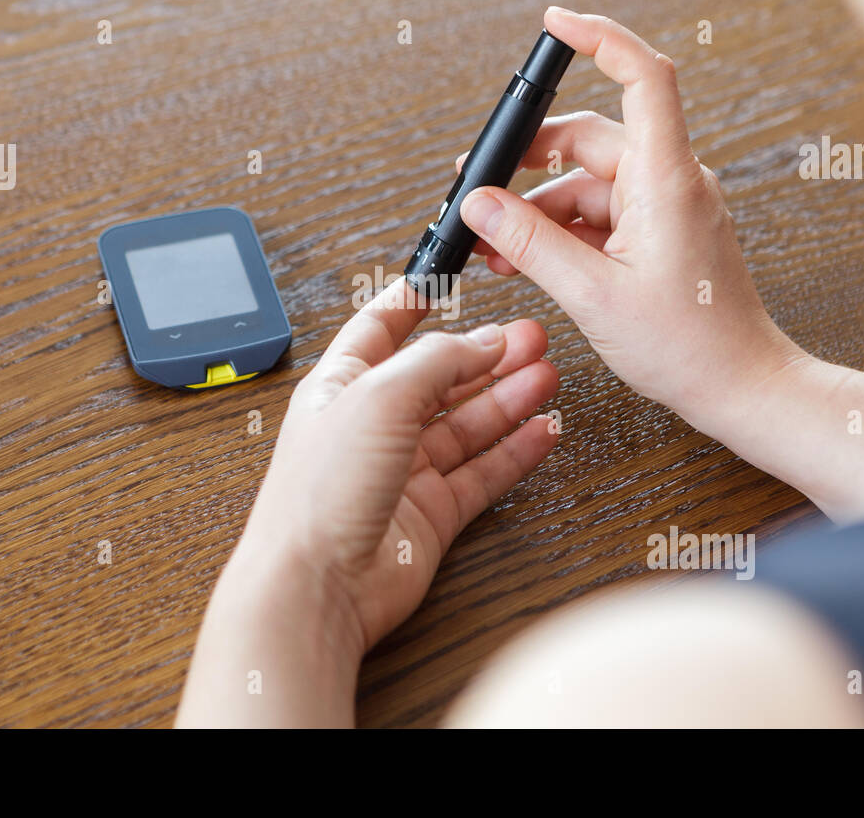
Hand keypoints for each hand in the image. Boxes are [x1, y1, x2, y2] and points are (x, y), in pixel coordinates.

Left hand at [247, 277, 557, 649]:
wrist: (317, 585)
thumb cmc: (318, 494)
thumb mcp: (379, 397)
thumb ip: (436, 362)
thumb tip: (481, 339)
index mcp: (342, 386)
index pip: (381, 329)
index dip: (414, 302)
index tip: (448, 278)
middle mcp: (373, 426)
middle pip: (439, 377)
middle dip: (485, 354)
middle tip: (531, 336)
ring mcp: (404, 471)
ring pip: (467, 424)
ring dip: (508, 397)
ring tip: (547, 374)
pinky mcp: (432, 514)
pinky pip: (483, 473)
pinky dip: (516, 451)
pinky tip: (542, 430)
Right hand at [458, 7, 802, 426]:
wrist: (740, 388)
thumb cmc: (689, 346)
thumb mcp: (592, 294)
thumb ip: (531, 244)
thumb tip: (481, 205)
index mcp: (666, 180)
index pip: (643, 77)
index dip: (600, 38)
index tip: (555, 23)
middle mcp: (669, 182)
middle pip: (590, 139)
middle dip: (529, 161)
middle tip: (479, 188)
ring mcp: (665, 208)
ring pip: (587, 183)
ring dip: (537, 209)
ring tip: (494, 247)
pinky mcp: (659, 234)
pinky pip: (599, 215)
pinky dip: (560, 231)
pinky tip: (524, 258)